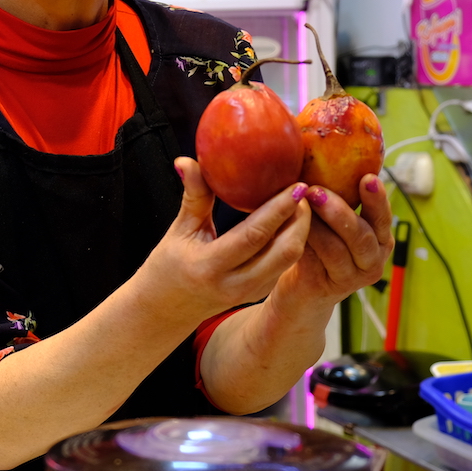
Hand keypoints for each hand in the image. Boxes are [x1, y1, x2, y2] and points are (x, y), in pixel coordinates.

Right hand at [134, 158, 311, 325]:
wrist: (166, 310)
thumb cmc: (168, 265)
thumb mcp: (179, 229)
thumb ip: (193, 195)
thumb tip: (187, 160)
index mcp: (210, 266)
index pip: (254, 235)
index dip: (279, 209)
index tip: (296, 185)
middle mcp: (234, 284)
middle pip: (283, 251)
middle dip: (301, 220)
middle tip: (305, 190)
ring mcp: (248, 293)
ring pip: (289, 261)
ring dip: (302, 231)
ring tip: (302, 203)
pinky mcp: (258, 294)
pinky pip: (283, 266)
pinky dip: (293, 242)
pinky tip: (294, 221)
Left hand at [268, 174, 393, 316]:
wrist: (302, 290)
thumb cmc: (316, 244)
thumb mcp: (327, 219)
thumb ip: (330, 196)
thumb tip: (315, 153)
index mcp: (379, 233)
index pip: (382, 214)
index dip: (377, 198)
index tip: (367, 177)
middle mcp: (375, 255)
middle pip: (363, 234)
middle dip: (339, 211)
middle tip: (316, 191)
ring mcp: (357, 275)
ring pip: (340, 249)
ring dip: (318, 226)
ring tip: (301, 206)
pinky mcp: (337, 287)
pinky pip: (322, 262)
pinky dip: (308, 242)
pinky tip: (295, 229)